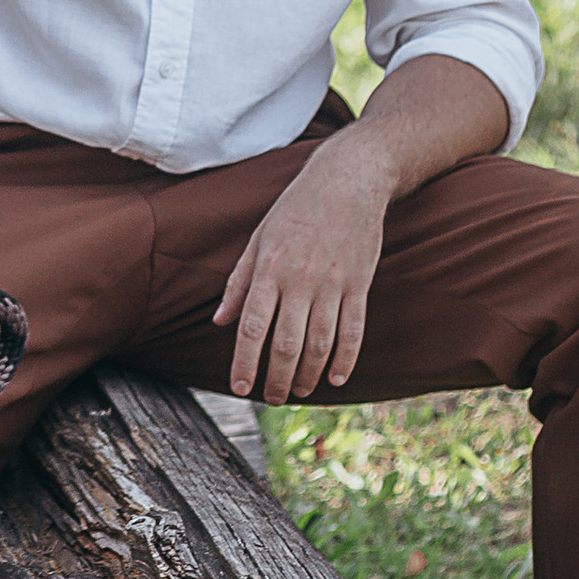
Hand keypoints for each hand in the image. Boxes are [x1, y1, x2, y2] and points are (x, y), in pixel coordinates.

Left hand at [213, 138, 392, 404]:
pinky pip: (353, 331)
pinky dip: (346, 359)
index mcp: (269, 268)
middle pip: (286, 344)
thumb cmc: (296, 208)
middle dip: (276, 378)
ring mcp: (333, 284)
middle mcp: (300, 280)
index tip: (239, 387)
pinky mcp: (359, 284)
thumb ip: (239, 282)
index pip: (253, 327)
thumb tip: (219, 321)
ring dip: (308, 374)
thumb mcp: (258, 238)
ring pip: (320, 343)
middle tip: (270, 398)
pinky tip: (336, 378)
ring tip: (297, 391)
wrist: (348, 180)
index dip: (245, 362)